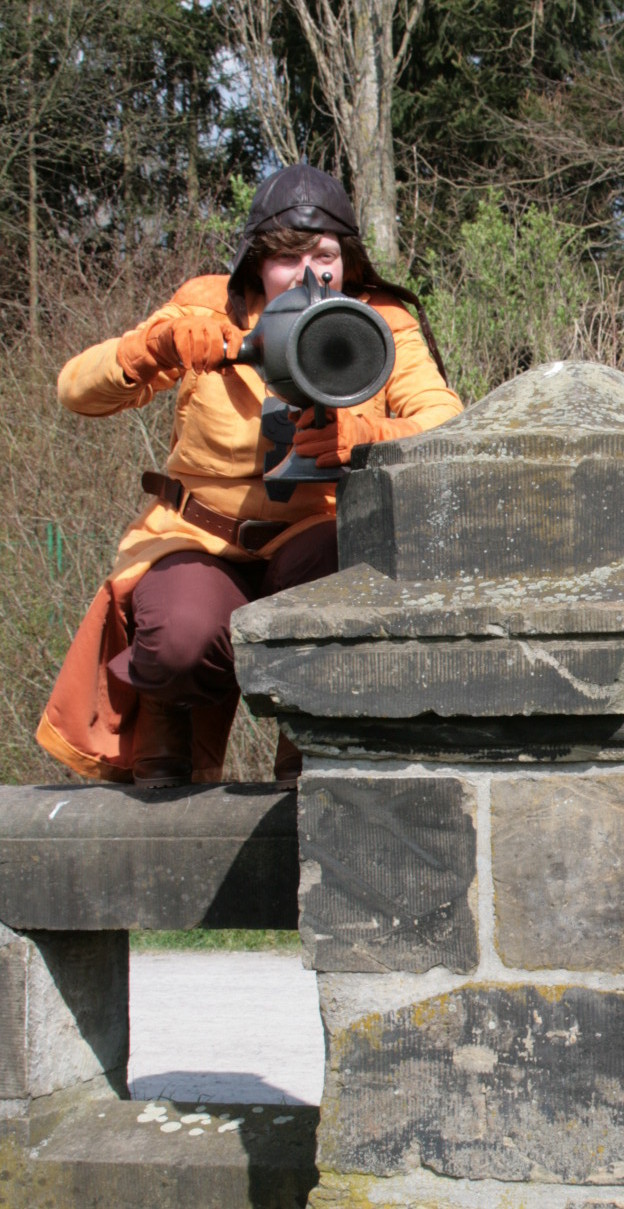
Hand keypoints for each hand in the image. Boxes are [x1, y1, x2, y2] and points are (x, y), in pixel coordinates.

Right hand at [117, 316, 243, 382]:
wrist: (168, 342)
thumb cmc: (193, 350)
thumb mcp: (207, 357)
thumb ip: (219, 364)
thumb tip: (231, 371)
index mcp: (219, 328)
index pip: (232, 332)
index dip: (235, 344)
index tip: (231, 358)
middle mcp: (208, 322)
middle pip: (215, 339)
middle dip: (213, 359)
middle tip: (207, 371)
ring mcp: (193, 322)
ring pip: (200, 341)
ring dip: (199, 360)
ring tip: (197, 370)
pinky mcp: (179, 326)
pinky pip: (184, 342)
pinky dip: (187, 357)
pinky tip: (187, 366)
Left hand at [292, 407, 374, 466]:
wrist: (364, 433)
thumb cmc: (340, 423)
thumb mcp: (328, 414)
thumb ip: (309, 415)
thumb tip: (291, 416)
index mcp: (339, 412)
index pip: (322, 411)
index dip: (308, 417)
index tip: (299, 425)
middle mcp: (345, 425)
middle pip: (323, 432)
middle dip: (306, 438)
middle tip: (296, 442)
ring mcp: (349, 440)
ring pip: (329, 446)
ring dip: (312, 450)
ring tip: (300, 451)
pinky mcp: (351, 453)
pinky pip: (339, 458)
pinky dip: (328, 460)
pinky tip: (318, 462)